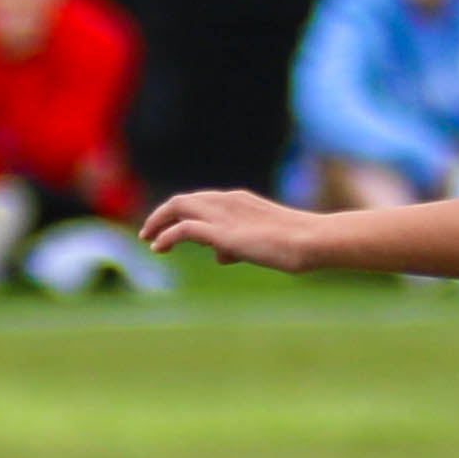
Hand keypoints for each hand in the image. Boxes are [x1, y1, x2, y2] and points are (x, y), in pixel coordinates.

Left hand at [138, 187, 325, 271]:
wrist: (310, 240)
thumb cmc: (296, 244)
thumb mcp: (263, 243)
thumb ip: (238, 246)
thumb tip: (219, 256)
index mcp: (239, 200)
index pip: (203, 201)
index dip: (183, 214)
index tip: (171, 229)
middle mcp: (227, 201)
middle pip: (184, 200)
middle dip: (163, 214)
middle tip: (149, 232)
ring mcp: (223, 214)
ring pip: (178, 207)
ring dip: (158, 222)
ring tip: (148, 239)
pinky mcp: (221, 232)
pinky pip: (183, 229)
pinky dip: (166, 236)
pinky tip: (158, 247)